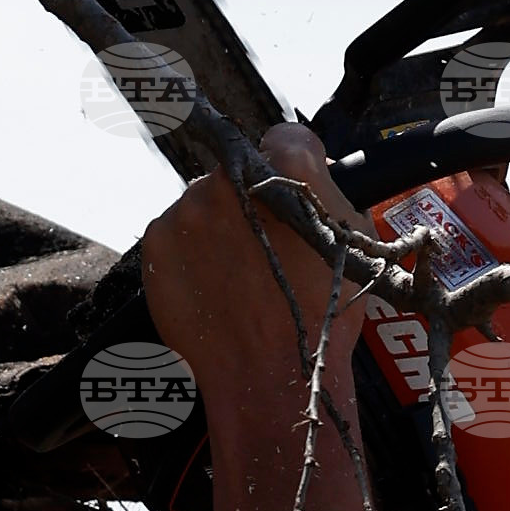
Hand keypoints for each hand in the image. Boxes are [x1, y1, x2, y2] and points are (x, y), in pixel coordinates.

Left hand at [138, 122, 360, 411]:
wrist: (267, 373)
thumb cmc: (319, 314)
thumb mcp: (350, 241)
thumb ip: (324, 191)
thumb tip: (306, 164)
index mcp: (287, 167)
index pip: (284, 137)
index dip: (291, 163)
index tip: (289, 188)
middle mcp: (232, 175)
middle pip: (239, 171)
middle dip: (249, 199)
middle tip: (263, 249)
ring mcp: (189, 207)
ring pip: (204, 203)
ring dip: (216, 227)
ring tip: (236, 276)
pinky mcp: (158, 238)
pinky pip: (175, 232)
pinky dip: (188, 253)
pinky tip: (211, 285)